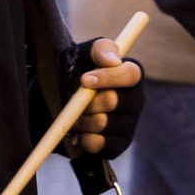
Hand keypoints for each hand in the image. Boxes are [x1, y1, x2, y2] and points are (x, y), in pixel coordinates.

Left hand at [65, 37, 142, 156]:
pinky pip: (100, 144)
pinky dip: (84, 139)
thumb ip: (99, 50)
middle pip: (113, 101)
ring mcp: (129, 125)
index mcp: (131, 75)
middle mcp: (135, 100)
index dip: (108, 77)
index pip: (131, 74)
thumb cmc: (76, 73)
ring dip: (80, 119)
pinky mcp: (118, 145)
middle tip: (72, 99)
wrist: (59, 103)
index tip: (85, 80)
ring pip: (102, 123)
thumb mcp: (84, 55)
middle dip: (86, 100)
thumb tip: (112, 61)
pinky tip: (79, 133)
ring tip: (73, 115)